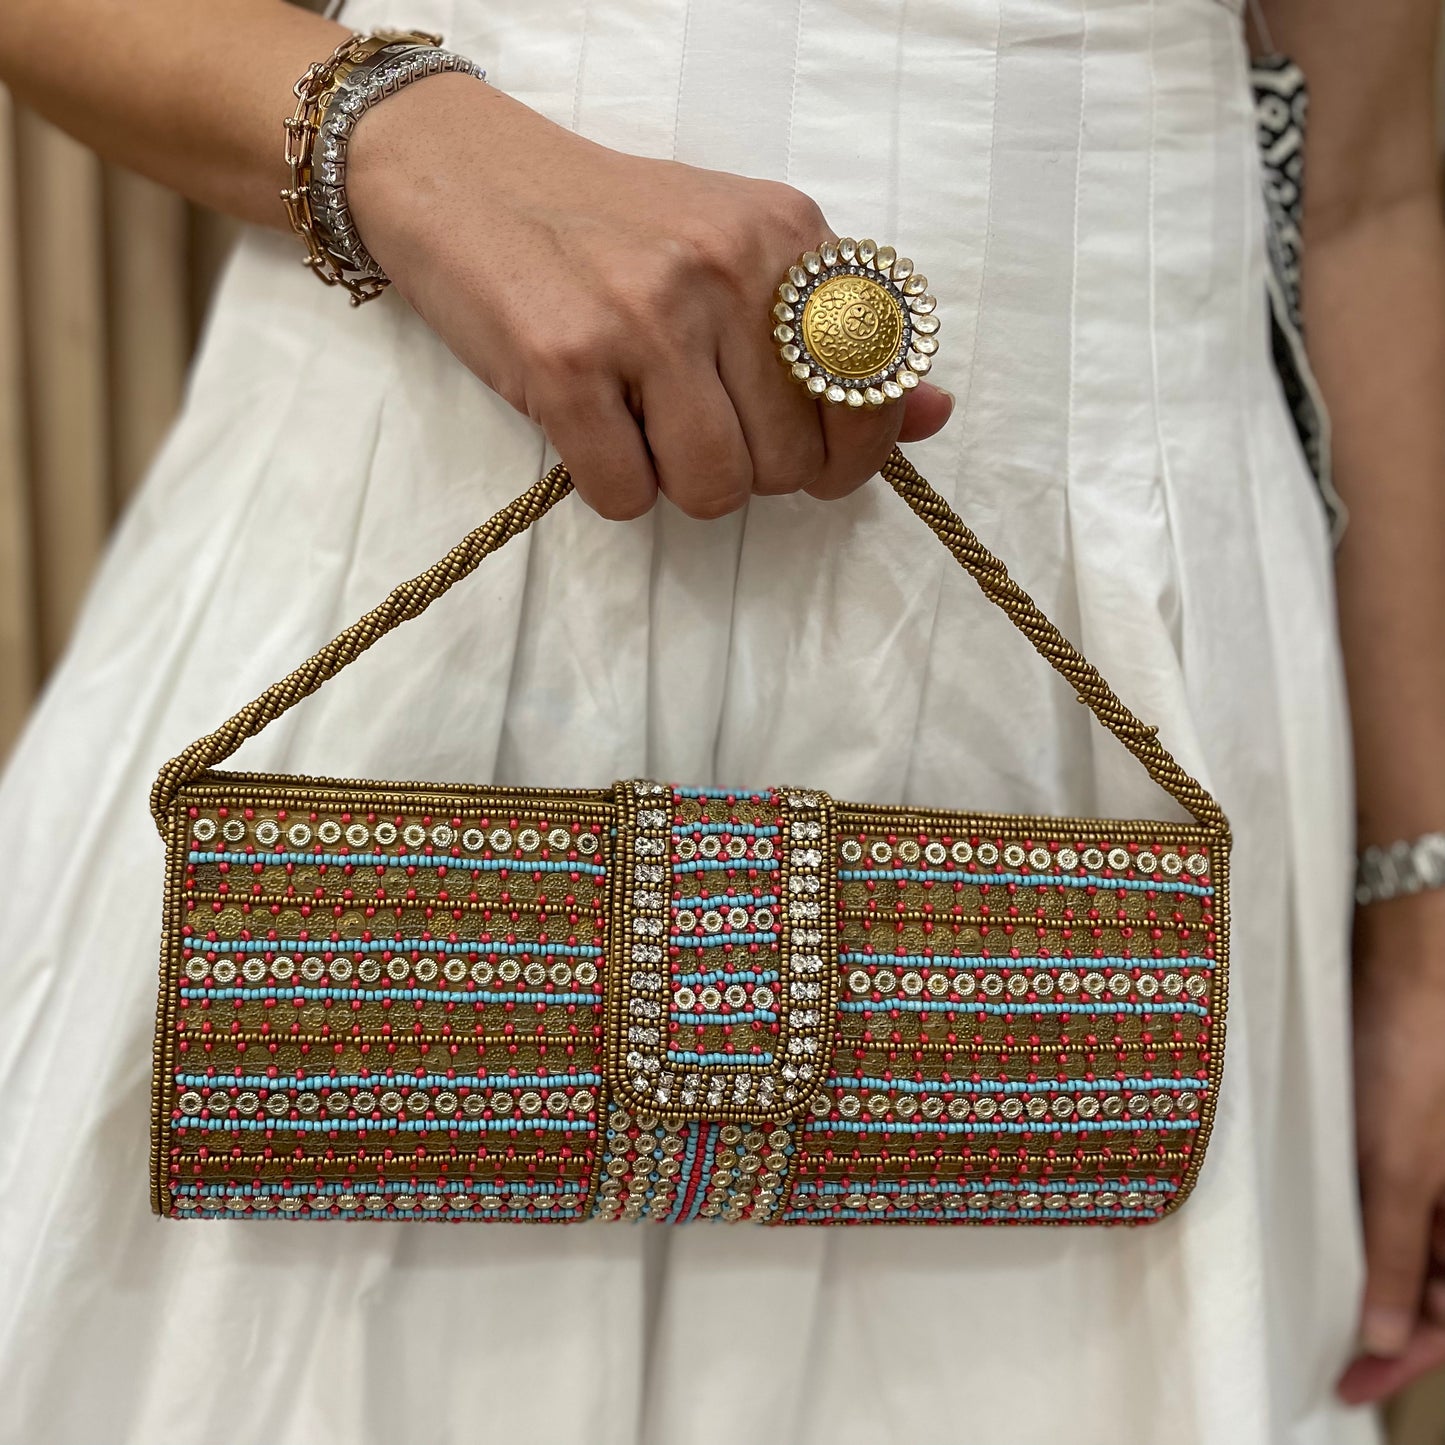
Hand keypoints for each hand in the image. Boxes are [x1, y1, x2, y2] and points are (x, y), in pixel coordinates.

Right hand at [345, 74, 952, 519]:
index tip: (814, 461)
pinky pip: (627, 496)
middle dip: (754, 474)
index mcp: (787, 236)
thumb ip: (841, 336)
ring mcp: (645, 316)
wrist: (468, 177)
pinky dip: (616, 489)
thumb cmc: (613, 227)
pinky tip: (597, 434)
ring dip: (684, 487)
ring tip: (650, 432)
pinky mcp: (565, 364)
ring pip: (717, 489)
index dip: (849, 454)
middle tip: (703, 430)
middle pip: (790, 462)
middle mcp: (727, 268)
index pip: (871, 392)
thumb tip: (937, 416)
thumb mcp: (739, 252)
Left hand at [1337, 888, 1444, 1405]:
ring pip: (1411, 1247)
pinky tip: (1319, 1240)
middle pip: (1436, 1289)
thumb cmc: (1416, 1057)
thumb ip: (1395, 1252)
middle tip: (1324, 1357)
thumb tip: (1382, 1338)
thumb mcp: (1400, 1165)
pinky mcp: (1405, 1131)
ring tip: (1313, 1307)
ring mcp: (1438, 1164)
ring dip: (1371, 1279)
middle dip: (1386, 1326)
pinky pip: (1391, 1202)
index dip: (1402, 1359)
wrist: (1407, 959)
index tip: (1344, 1387)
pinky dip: (1360, 1229)